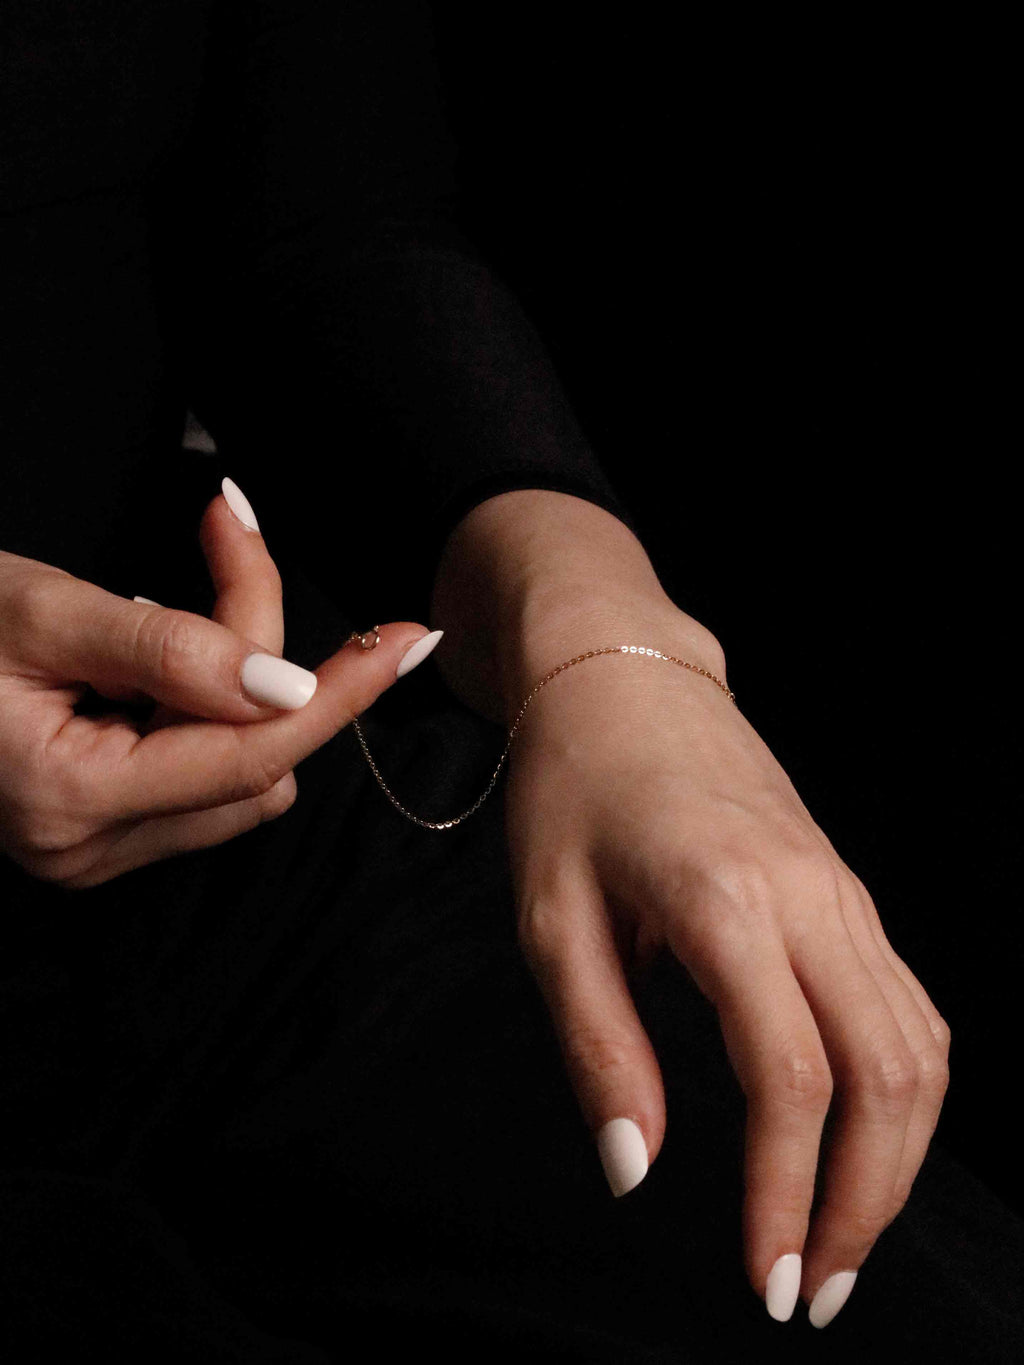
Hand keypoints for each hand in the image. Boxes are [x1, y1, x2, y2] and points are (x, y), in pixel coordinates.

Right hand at [0, 479, 433, 888]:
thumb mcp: (44, 609)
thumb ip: (170, 648)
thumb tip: (286, 685)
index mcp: (69, 799)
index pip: (252, 755)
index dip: (339, 693)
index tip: (411, 640)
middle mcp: (88, 848)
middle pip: (257, 757)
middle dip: (265, 652)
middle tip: (225, 535)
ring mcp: (96, 849)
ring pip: (243, 769)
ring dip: (242, 679)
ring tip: (174, 598)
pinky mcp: (103, 831)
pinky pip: (207, 775)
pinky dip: (215, 708)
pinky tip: (166, 658)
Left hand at [505, 600, 949, 1327]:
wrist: (621, 679)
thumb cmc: (571, 789)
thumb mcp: (551, 919)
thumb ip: (599, 1047)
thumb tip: (637, 1170)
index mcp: (727, 901)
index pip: (792, 1079)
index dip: (786, 1195)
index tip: (764, 1278)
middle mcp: (810, 896)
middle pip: (890, 1076)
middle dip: (865, 1202)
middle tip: (812, 1286)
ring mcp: (842, 888)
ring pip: (920, 1044)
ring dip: (898, 1156)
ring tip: (840, 1234)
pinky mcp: (847, 889)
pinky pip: (907, 1003)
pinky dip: (903, 1089)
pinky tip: (863, 1138)